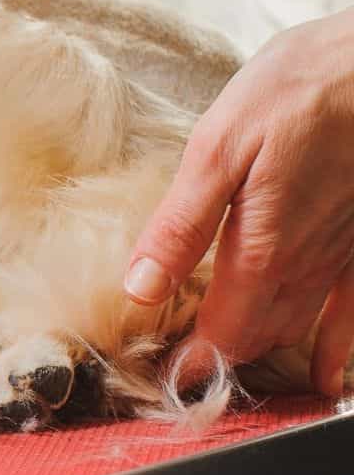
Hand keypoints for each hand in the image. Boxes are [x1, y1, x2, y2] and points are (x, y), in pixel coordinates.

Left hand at [124, 8, 353, 395]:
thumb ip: (180, 227)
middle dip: (220, 358)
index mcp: (260, 250)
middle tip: (182, 371)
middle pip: (256, 336)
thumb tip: (140, 288)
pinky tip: (327, 378)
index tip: (163, 382)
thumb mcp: (217, 149)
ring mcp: (342, 257)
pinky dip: (338, 349)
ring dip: (263, 349)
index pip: (221, 334)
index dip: (192, 364)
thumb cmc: (297, 92)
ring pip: (297, 326)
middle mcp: (306, 267)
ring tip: (229, 369)